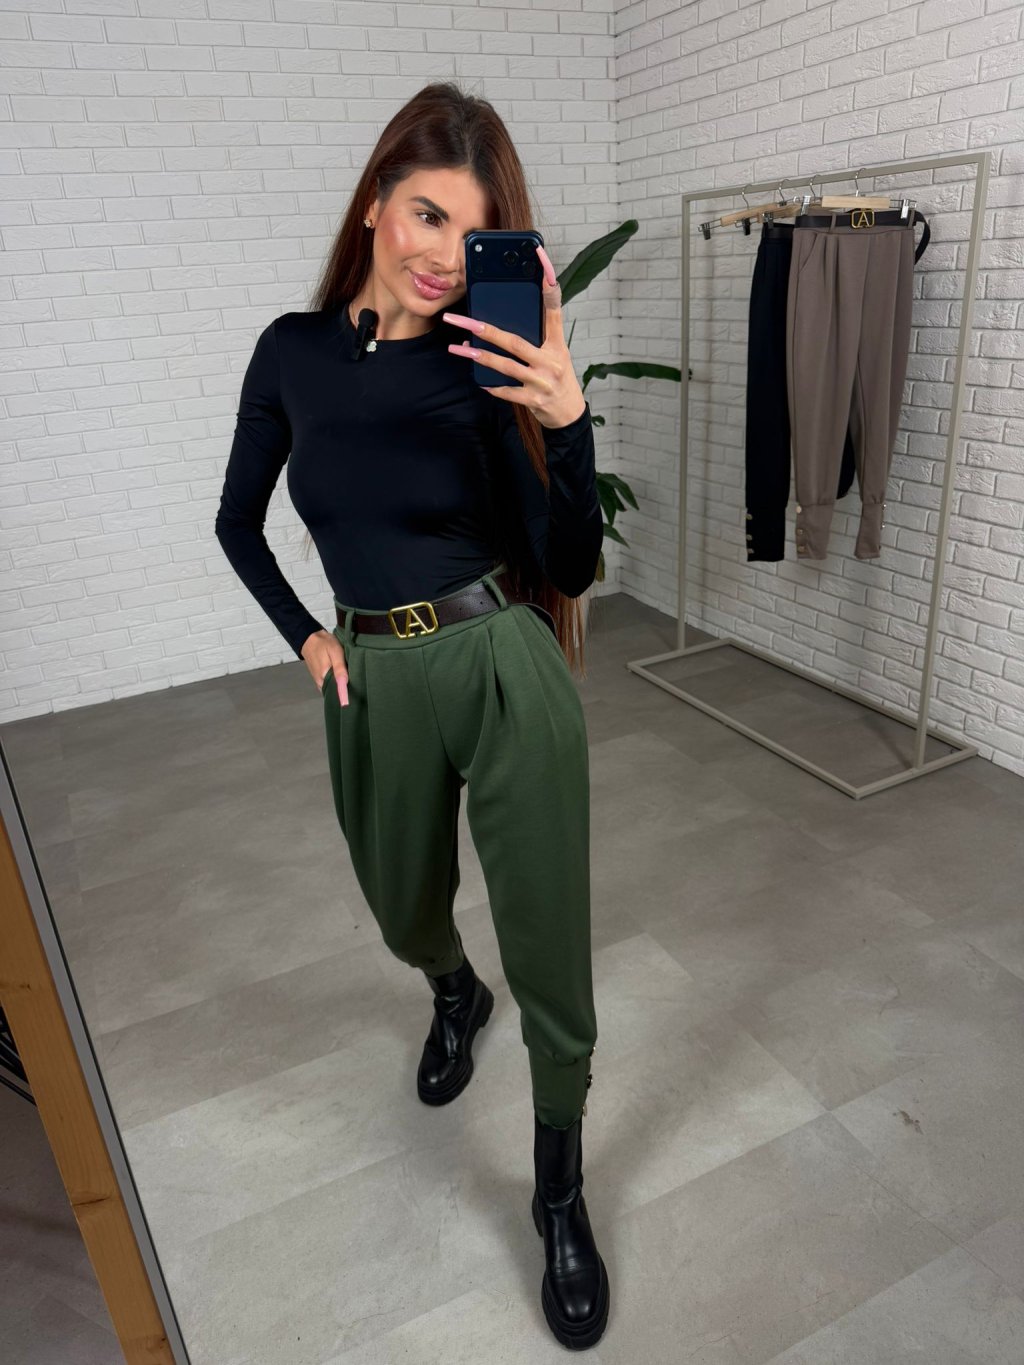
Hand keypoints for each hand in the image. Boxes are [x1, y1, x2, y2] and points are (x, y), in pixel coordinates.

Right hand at [301, 629, 348, 704]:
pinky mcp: (320, 680)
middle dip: (346, 690)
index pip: (337, 692)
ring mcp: (320, 682)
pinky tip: (343, 677)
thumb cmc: (323, 644)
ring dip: (341, 686)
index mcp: (324, 677)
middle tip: (357, 684)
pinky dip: (337, 683)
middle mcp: (321, 682)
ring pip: (333, 688)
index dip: (345, 696)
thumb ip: (340, 668)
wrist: (310, 639)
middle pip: (336, 691)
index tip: (351, 701)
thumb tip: (345, 683)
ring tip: (351, 679)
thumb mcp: (335, 652)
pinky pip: (330, 685)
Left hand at [443, 243, 586, 429]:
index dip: (548, 285)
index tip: (540, 259)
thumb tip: (500, 323)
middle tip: (463, 321)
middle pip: (514, 341)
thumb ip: (535, 336)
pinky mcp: (534, 400)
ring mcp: (543, 381)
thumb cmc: (557, 376)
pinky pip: (507, 391)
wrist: (569, 413)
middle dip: (485, 330)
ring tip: (459, 349)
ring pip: (506, 366)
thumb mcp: (554, 352)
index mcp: (557, 343)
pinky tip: (478, 379)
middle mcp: (552, 360)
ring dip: (480, 357)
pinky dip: (491, 385)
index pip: (553, 309)